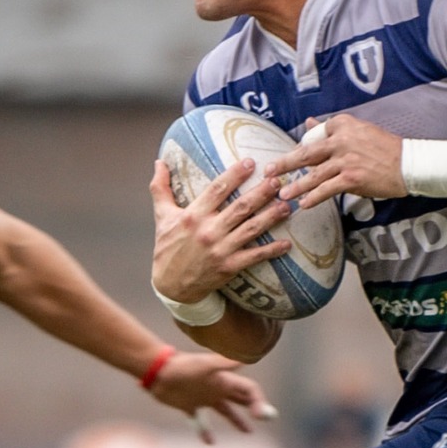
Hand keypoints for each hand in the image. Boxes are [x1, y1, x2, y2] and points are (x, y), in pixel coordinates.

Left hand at [147, 350, 275, 442]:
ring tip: (248, 432)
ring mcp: (203, 398)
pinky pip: (200, 421)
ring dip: (237, 420)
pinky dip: (204, 431)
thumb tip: (244, 359)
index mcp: (224, 380)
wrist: (157, 371)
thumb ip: (223, 363)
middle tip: (265, 419)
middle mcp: (216, 389)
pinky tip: (210, 442)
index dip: (259, 401)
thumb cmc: (181, 366)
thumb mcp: (204, 364)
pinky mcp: (189, 406)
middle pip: (241, 399)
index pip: (249, 390)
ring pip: (226, 410)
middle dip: (254, 409)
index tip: (261, 416)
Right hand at [149, 158, 291, 303]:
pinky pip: (254, 256)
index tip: (251, 162)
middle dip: (261, 193)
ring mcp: (220, 250)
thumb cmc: (167, 247)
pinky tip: (287, 243)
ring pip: (251, 229)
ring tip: (287, 205)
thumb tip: (159, 162)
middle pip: (240, 207)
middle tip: (277, 180)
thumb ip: (160, 188)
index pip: (217, 189)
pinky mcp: (229, 267)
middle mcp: (208, 231)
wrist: (171, 285)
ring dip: (271, 216)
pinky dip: (271, 250)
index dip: (235, 175)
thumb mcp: (162, 216)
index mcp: (193, 215)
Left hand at [274, 113, 404, 210]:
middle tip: (268, 172)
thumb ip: (331, 127)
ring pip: (314, 174)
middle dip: (285, 164)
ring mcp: (345, 160)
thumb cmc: (385, 148)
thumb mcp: (359, 130)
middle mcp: (342, 140)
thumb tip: (307, 122)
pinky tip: (304, 204)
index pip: (314, 137)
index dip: (301, 150)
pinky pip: (326, 190)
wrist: (409, 164)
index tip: (291, 160)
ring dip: (296, 186)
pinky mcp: (351, 179)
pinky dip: (313, 197)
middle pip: (306, 153)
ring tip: (282, 194)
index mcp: (342, 124)